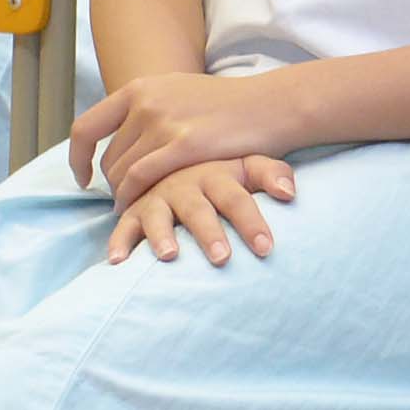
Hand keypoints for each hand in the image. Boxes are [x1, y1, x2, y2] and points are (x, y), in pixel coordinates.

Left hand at [73, 62, 313, 203]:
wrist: (272, 104)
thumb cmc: (231, 105)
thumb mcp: (179, 93)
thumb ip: (149, 108)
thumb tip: (124, 131)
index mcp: (140, 88)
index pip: (86, 127)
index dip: (78, 158)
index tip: (83, 177)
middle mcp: (146, 101)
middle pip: (107, 157)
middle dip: (110, 184)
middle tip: (124, 201)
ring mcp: (163, 122)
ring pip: (121, 171)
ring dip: (122, 196)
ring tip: (133, 210)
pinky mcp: (183, 144)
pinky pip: (140, 178)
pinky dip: (132, 198)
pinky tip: (138, 209)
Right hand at [109, 158, 293, 265]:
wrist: (177, 147)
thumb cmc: (221, 168)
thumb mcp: (247, 164)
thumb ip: (272, 174)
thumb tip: (291, 192)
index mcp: (216, 174)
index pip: (237, 198)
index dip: (251, 222)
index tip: (265, 248)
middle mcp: (184, 184)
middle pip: (198, 210)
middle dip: (209, 234)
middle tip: (222, 259)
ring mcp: (156, 196)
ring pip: (157, 216)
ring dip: (162, 236)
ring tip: (169, 256)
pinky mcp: (134, 208)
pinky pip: (124, 225)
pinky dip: (119, 242)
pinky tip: (118, 261)